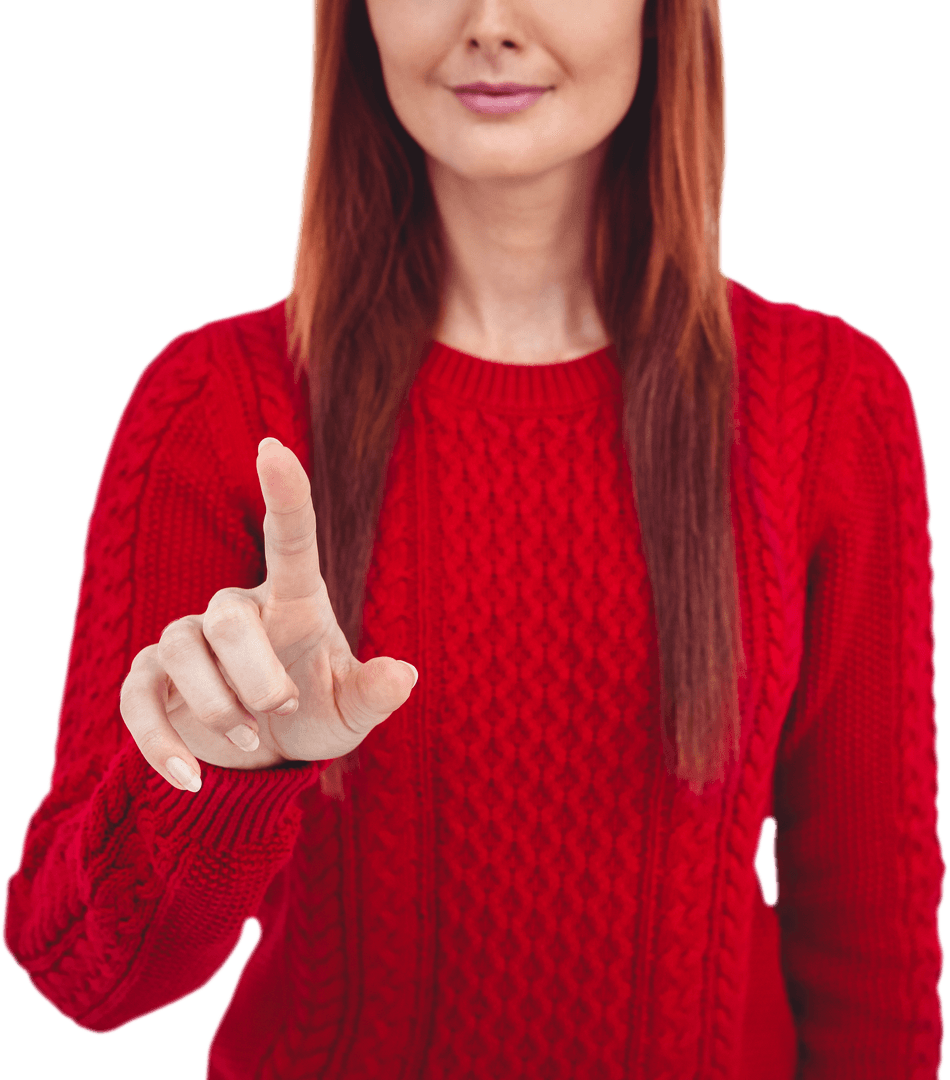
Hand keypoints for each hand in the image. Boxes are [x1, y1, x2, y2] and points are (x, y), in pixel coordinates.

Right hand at [119, 437, 417, 791]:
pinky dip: (157, 742)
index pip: (287, 539)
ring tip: (254, 741)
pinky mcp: (153, 679)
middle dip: (256, 676)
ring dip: (219, 707)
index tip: (273, 446)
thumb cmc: (319, 715)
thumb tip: (405, 675)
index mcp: (294, 602)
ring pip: (180, 650)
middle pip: (227, 618)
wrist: (269, 753)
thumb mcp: (353, 710)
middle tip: (284, 708)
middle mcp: (237, 610)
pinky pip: (137, 698)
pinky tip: (190, 778)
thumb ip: (375, 693)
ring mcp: (189, 641)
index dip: (282, 495)